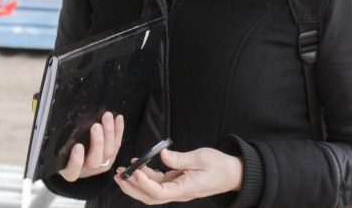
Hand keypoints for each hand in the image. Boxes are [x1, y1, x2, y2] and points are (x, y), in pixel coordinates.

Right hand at [58, 112, 124, 181]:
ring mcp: (100, 165)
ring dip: (109, 133)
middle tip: (96, 126)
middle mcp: (86, 170)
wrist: (73, 155)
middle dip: (97, 142)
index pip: (72, 170)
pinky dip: (118, 131)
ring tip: (107, 117)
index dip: (76, 160)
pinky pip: (116, 145)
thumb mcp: (58, 149)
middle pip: (94, 161)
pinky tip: (118, 118)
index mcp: (70, 171)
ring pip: (108, 153)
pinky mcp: (110, 157)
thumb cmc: (62, 150)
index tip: (78, 146)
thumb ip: (61, 142)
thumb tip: (61, 124)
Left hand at [113, 147, 242, 203]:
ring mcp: (177, 189)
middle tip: (118, 176)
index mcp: (184, 189)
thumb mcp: (201, 158)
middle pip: (150, 197)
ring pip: (151, 191)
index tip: (134, 171)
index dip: (143, 183)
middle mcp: (178, 192)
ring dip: (136, 182)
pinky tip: (138, 165)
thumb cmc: (219, 166)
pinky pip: (158, 183)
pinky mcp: (177, 183)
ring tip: (122, 171)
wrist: (232, 174)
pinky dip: (146, 176)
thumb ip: (180, 158)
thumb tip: (162, 154)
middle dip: (132, 188)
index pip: (159, 192)